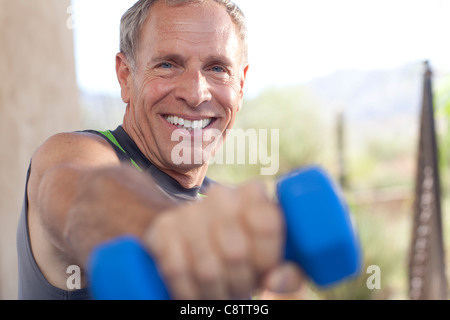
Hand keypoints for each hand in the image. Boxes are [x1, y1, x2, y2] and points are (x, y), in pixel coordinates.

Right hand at [143, 181, 303, 299]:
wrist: (199, 242)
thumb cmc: (247, 255)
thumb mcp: (273, 262)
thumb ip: (288, 272)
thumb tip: (274, 280)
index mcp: (253, 194)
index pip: (266, 223)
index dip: (267, 258)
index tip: (265, 273)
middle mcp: (221, 195)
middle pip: (235, 252)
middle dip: (240, 283)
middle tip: (241, 289)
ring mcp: (189, 210)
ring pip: (206, 267)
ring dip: (215, 292)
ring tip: (220, 294)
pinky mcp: (163, 228)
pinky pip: (176, 270)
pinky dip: (188, 292)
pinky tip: (195, 295)